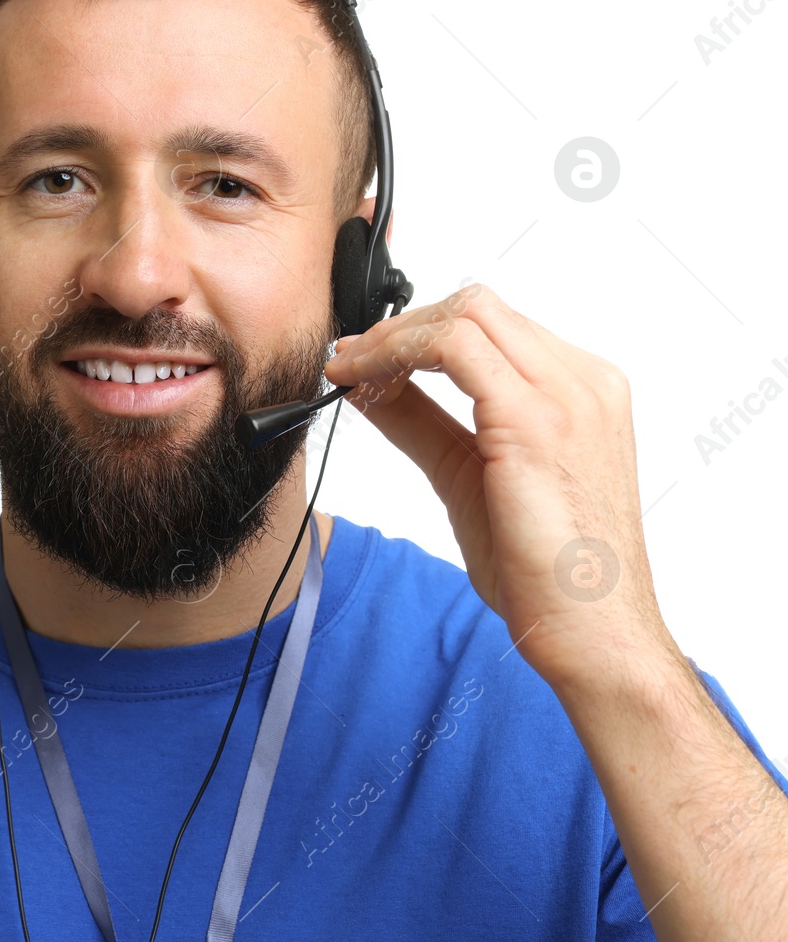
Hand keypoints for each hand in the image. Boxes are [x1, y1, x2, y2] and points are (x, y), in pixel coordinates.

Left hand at [323, 282, 678, 689]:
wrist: (593, 634)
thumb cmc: (545, 572)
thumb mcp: (467, 475)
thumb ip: (422, 423)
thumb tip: (369, 386)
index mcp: (582, 391)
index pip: (493, 326)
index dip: (420, 332)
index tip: (365, 356)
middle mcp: (584, 381)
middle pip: (478, 306)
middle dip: (402, 324)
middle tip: (350, 358)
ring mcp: (568, 393)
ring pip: (465, 313)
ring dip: (393, 335)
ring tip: (348, 367)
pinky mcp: (535, 418)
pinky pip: (453, 347)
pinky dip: (397, 352)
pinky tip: (363, 380)